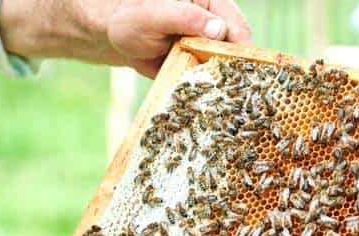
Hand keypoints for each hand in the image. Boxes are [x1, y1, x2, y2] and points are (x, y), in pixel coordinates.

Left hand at [0, 0, 252, 77]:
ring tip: (222, 102)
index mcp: (210, 3)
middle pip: (239, 49)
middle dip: (237, 70)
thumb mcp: (152, 16)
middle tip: (233, 94)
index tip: (240, 71)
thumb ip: (183, 18)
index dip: (241, 48)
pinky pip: (215, 80)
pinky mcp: (203, 64)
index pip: (236, 25)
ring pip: (230, 67)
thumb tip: (219, 30)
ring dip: (226, 84)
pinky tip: (211, 103)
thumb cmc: (131, 20)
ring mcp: (211, 45)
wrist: (118, 38)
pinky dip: (213, 92)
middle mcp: (216, 23)